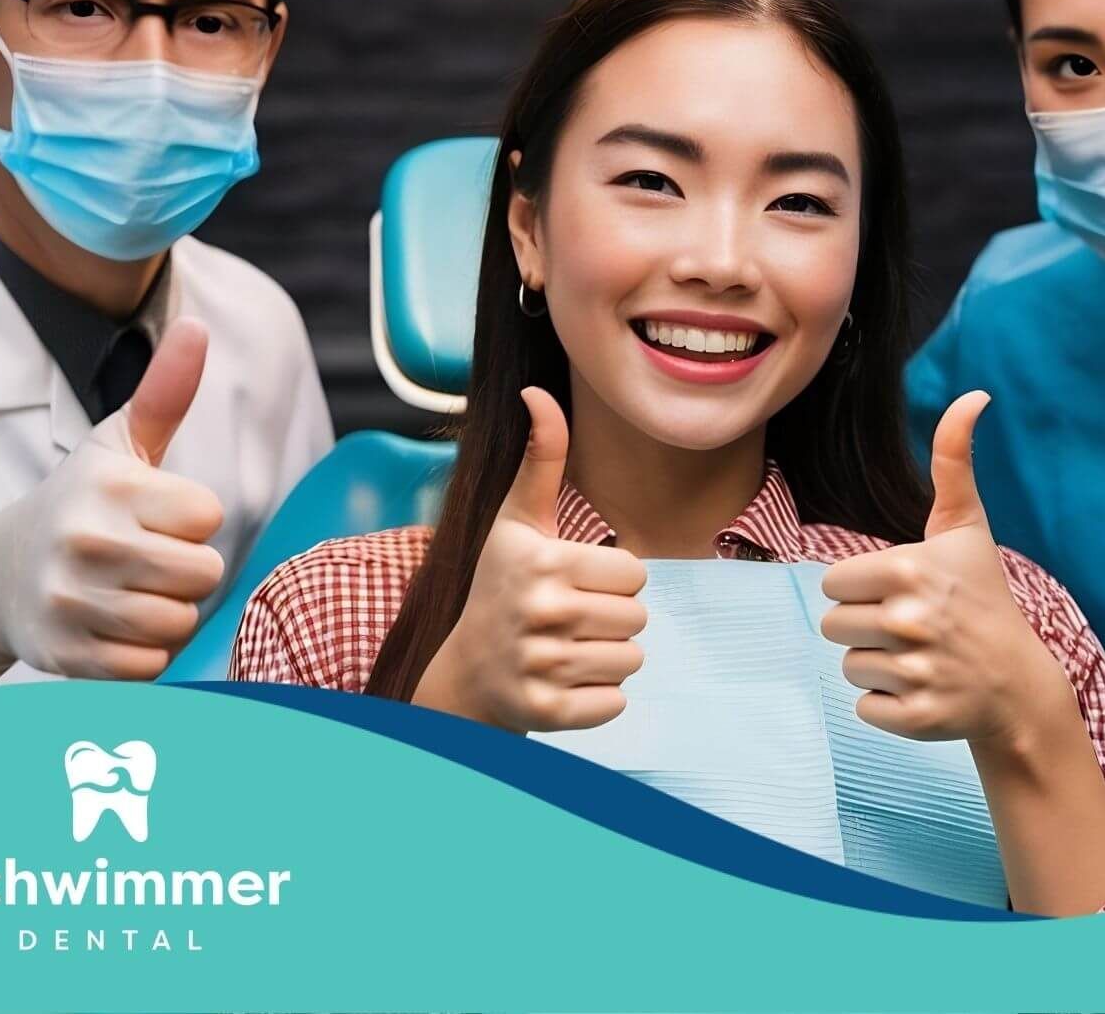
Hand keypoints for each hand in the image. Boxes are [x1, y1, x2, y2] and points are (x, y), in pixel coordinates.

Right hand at [0, 318, 227, 682]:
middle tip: (147, 558)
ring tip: (130, 590)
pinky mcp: (65, 654)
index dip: (193, 520)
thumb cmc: (80, 502)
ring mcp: (72, 600)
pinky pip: (149, 666)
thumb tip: (196, 327)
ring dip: (167, 612)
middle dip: (187, 571)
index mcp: (111, 487)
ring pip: (179, 623)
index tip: (158, 516)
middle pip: (205, 574)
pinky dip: (142, 653)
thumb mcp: (117, 444)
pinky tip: (112, 625)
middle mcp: (89, 541)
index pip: (209, 516)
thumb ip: (164, 393)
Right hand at [418, 388, 647, 732]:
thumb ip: (541, 457)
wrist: (465, 671)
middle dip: (612, 618)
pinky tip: (562, 682)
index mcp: (543, 563)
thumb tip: (536, 391)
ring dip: (607, 657)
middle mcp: (542, 614)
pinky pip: (616, 704)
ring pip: (632, 661)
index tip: (573, 582)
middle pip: (638, 618)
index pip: (635, 572)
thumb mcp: (516, 520)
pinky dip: (598, 699)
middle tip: (569, 619)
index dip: (611, 577)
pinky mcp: (548, 713)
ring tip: (566, 648)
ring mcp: (542, 667)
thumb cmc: (501, 585)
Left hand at [819, 392, 1069, 748]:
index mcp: (910, 570)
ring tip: (918, 657)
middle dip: (864, 626)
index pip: (832, 582)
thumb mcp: (966, 527)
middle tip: (910, 627)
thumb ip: (954, 460)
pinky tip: (923, 689)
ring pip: (847, 667)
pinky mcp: (917, 718)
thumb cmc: (983, 596)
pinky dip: (888, 705)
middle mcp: (911, 621)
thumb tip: (975, 394)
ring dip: (876, 665)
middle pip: (832, 625)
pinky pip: (863, 708)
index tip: (901, 592)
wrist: (1018, 682)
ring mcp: (916, 672)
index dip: (861, 588)